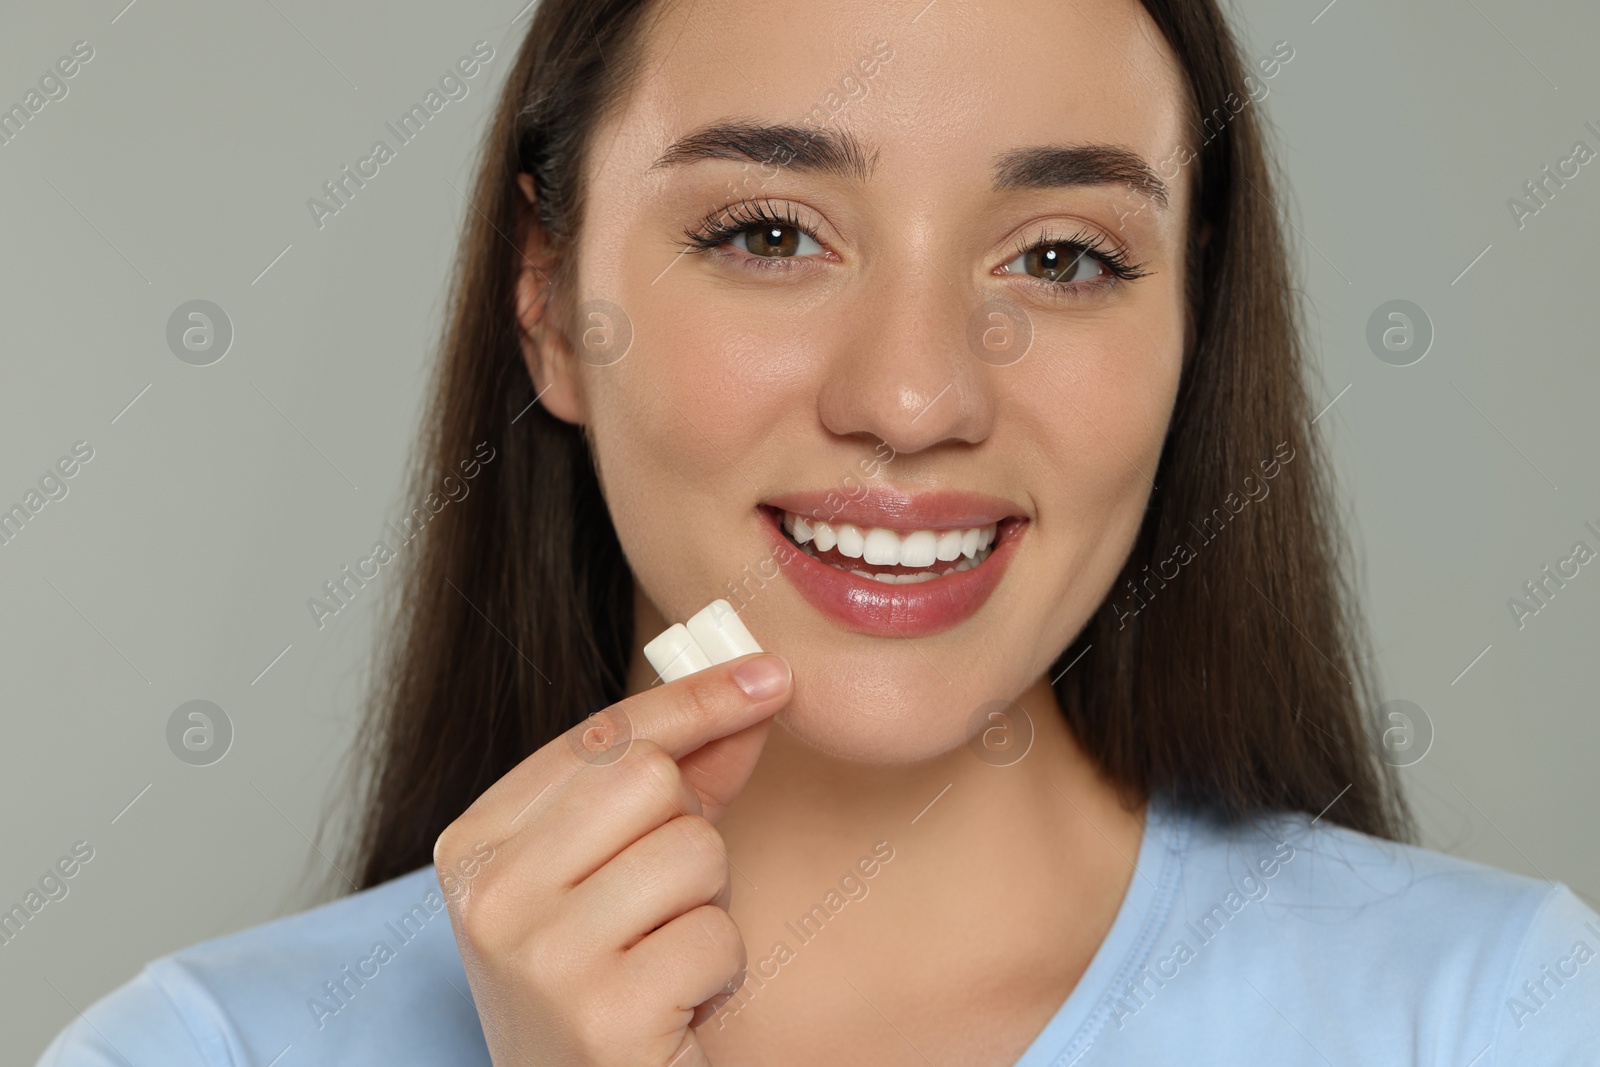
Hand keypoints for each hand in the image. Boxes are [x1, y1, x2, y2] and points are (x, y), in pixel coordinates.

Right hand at [434, 652, 792, 1065]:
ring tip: (664, 957)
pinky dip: (717, 970)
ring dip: (706, 905)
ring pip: (692, 850)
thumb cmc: (603, 988)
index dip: (695, 700)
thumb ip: (677, 782)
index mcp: (475, 845)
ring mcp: (537, 955)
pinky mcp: (601, 1015)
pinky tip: (675, 1008)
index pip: (600, 736)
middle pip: (648, 778)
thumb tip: (755, 691)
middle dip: (689, 828)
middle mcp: (488, 894)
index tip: (769, 676)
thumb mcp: (617, 874)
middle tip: (667, 897)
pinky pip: (714, 935)